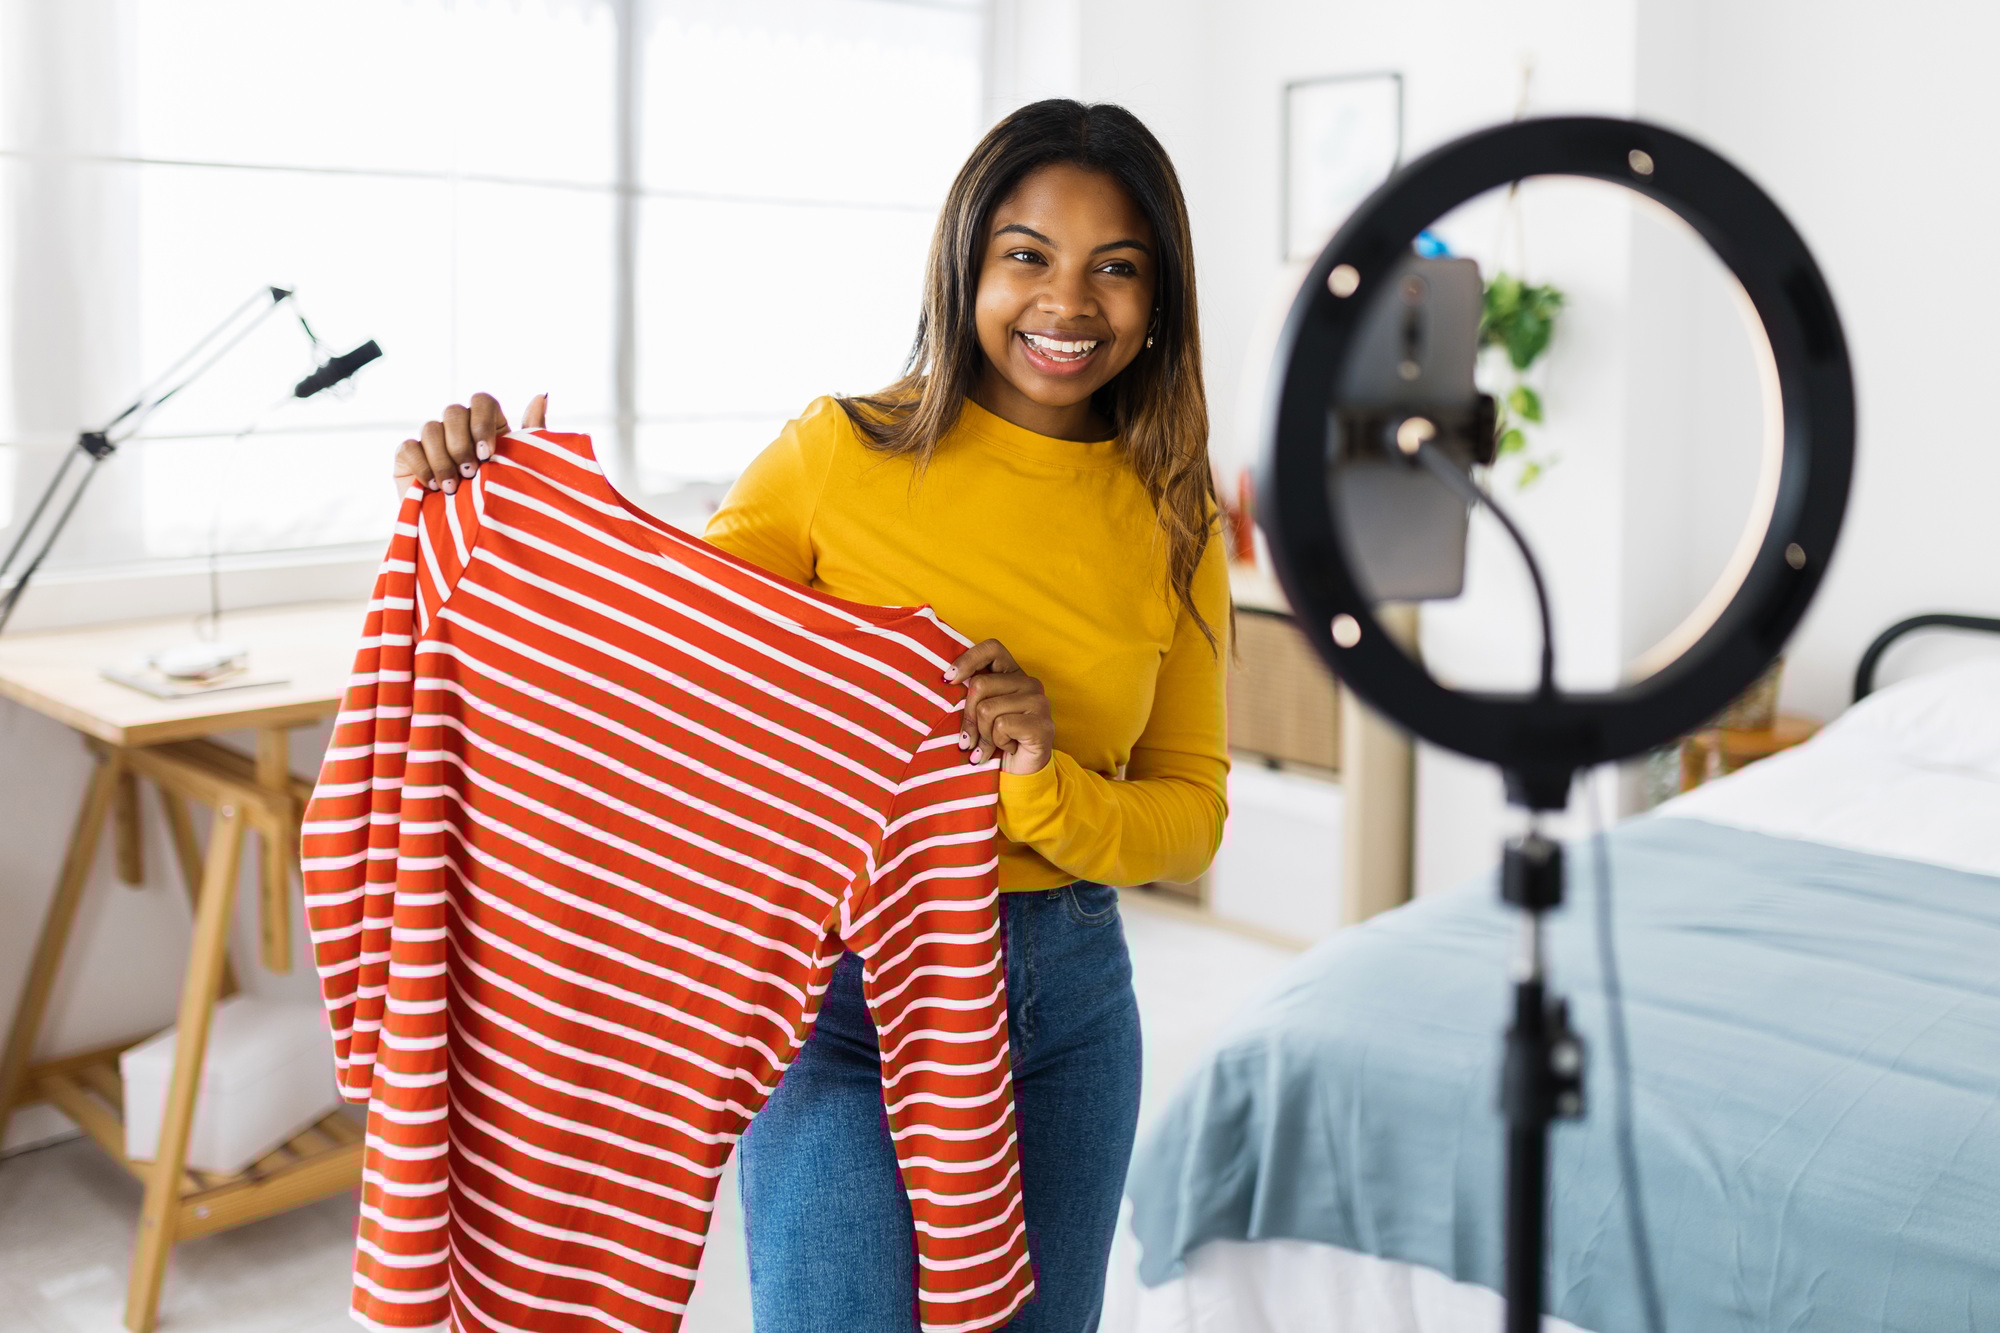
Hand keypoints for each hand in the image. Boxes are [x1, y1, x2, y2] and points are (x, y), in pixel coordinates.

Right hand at [391, 392, 547, 496]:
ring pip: (431, 428)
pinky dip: (422, 466)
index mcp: (487, 426)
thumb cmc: (501, 502)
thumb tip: (541, 396)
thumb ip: (532, 434)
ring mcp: (432, 441)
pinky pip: (409, 447)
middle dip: (461, 443)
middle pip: (454, 411)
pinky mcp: (408, 457)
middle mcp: (458, 428)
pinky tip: (432, 486)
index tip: (488, 454)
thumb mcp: (521, 469)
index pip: (482, 401)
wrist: (469, 540)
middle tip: (470, 473)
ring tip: (453, 489)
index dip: (482, 422)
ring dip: (443, 460)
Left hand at [946, 639, 1053, 775]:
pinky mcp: (1042, 724)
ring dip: (983, 734)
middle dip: (968, 717)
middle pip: (980, 685)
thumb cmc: (998, 741)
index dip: (967, 660)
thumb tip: (947, 681)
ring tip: (993, 744)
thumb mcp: (981, 713)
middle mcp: (1030, 683)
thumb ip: (973, 695)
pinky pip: (1001, 726)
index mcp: (1014, 675)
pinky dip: (997, 742)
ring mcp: (1039, 703)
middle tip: (971, 739)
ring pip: (987, 709)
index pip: (991, 648)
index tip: (948, 680)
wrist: (1022, 773)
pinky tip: (1008, 748)